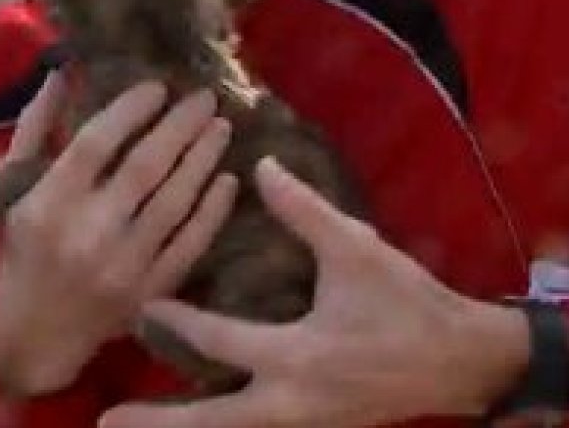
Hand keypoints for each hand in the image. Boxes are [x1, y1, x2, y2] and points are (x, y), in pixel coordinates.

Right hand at [0, 73, 239, 396]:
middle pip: (144, 167)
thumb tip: (59, 72)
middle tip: (206, 97)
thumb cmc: (21, 250)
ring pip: (174, 202)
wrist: (33, 334)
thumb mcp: (14, 187)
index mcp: (49, 202)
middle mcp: (88, 232)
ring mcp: (124, 266)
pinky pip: (190, 244)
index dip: (130, 110)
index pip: (96, 143)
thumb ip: (36, 128)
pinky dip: (212, 211)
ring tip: (221, 128)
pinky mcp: (150, 293)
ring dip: (203, 160)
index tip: (158, 87)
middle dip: (180, 127)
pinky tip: (228, 181)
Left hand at [98, 157, 529, 427]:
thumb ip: (305, 211)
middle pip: (213, 422)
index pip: (224, 343)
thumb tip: (261, 166)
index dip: (181, 323)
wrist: (463, 363)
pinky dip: (218, 427)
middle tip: (105, 423)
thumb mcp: (358, 251)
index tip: (142, 307)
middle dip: (160, 425)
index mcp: (300, 357)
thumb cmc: (408, 303)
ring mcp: (302, 423)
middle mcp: (293, 403)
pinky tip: (188, 421)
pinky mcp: (311, 426)